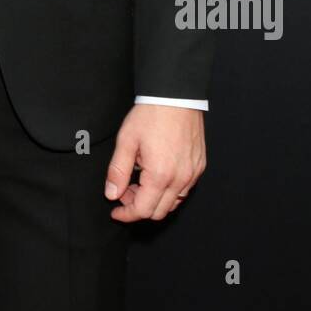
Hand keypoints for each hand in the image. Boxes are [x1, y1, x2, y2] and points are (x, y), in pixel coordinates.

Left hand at [104, 104, 205, 222]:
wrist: (176, 96)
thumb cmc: (150, 115)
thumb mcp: (126, 141)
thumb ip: (118, 171)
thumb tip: (111, 194)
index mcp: (160, 175)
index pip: (143, 210)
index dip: (126, 214)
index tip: (115, 210)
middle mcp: (181, 179)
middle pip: (159, 212)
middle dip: (139, 207)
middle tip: (125, 191)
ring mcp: (192, 174)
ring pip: (173, 204)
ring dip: (154, 200)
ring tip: (140, 183)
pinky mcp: (199, 167)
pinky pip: (184, 190)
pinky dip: (169, 192)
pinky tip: (157, 176)